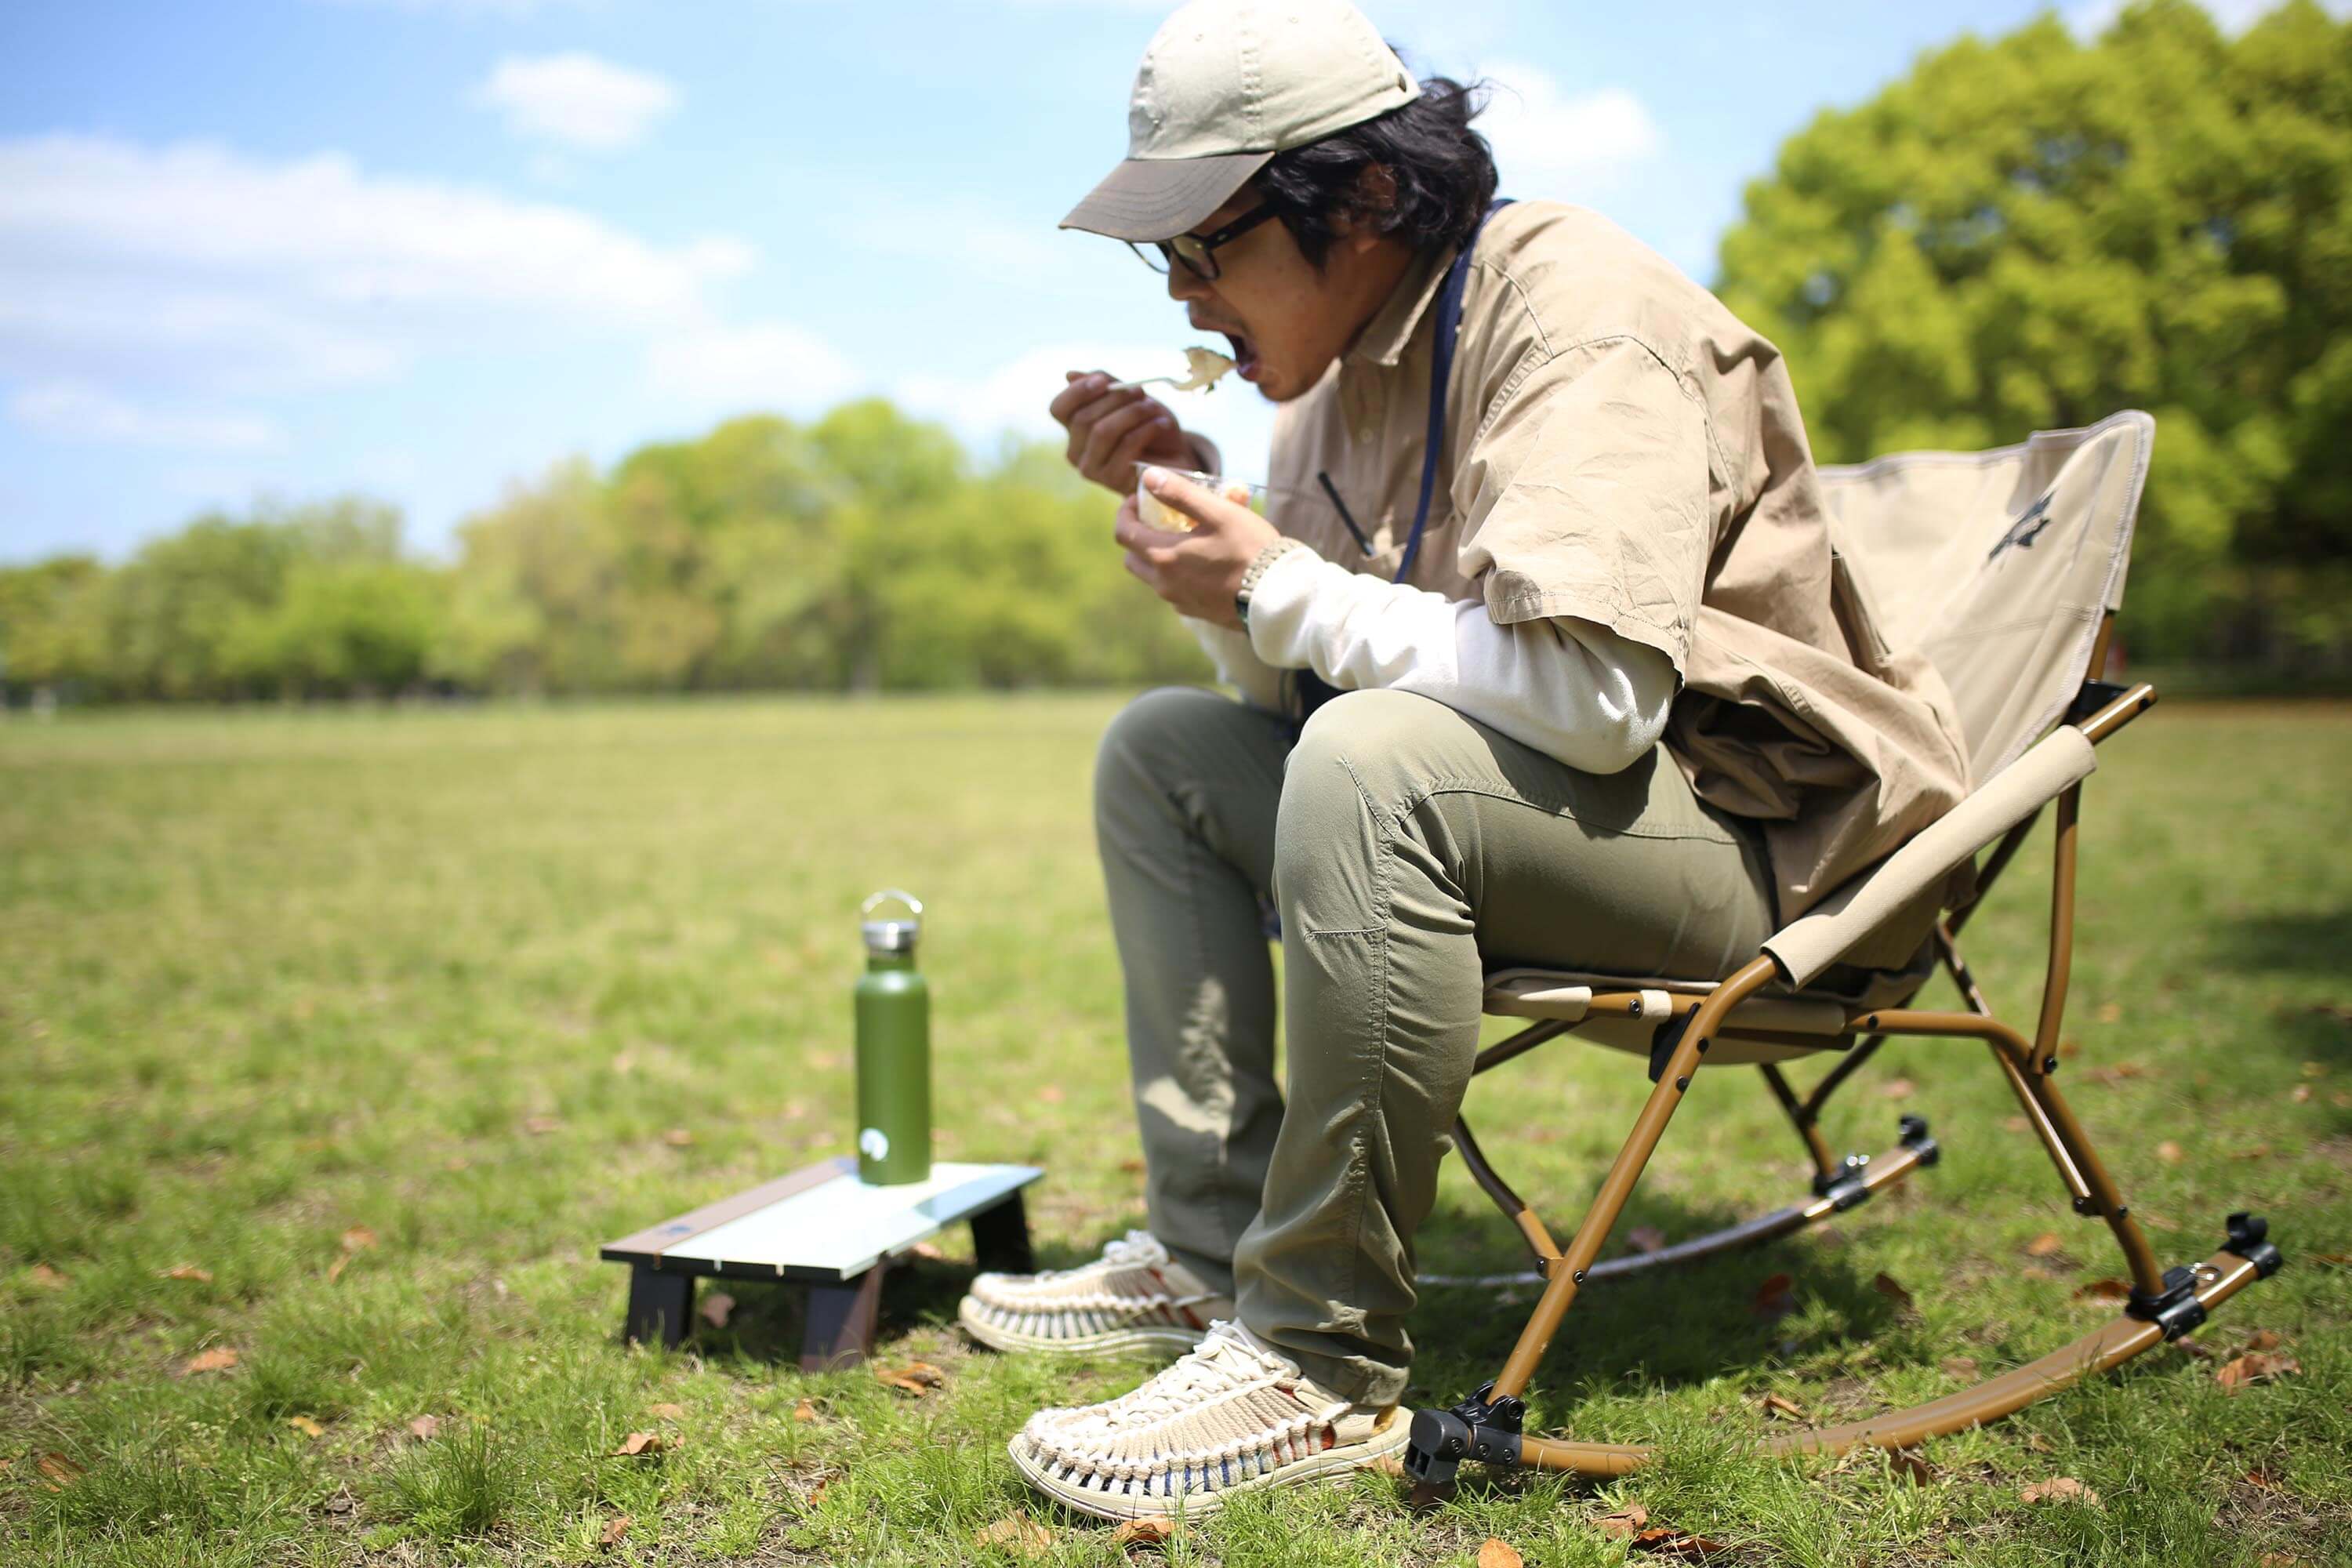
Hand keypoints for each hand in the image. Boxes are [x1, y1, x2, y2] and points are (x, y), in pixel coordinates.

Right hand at [1051, 370, 1194, 494]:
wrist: (1175, 455)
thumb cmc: (1147, 424)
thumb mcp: (1128, 398)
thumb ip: (1104, 385)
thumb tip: (1069, 375)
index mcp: (1074, 429)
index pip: (1059, 408)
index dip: (1077, 392)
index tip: (1103, 380)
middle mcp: (1076, 451)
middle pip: (1084, 418)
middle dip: (1114, 399)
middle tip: (1140, 391)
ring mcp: (1092, 469)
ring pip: (1103, 431)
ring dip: (1132, 413)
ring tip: (1153, 408)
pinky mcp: (1113, 481)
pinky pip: (1126, 446)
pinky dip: (1146, 429)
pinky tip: (1161, 424)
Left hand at [1115, 467, 1281, 629]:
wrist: (1277, 595)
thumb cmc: (1250, 548)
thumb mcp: (1217, 512)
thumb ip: (1179, 493)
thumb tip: (1149, 477)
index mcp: (1164, 556)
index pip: (1124, 532)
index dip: (1126, 511)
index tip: (1141, 498)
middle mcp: (1164, 583)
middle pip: (1132, 557)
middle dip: (1139, 534)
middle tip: (1160, 518)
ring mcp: (1178, 600)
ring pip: (1152, 575)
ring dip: (1158, 554)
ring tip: (1186, 538)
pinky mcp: (1194, 612)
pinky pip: (1173, 590)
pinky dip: (1176, 573)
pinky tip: (1202, 562)